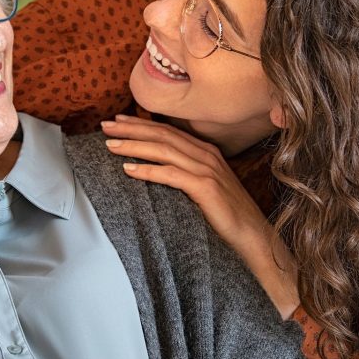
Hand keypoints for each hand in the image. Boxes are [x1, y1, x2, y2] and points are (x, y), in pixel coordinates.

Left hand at [103, 115, 298, 317]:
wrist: (254, 237)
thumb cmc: (226, 216)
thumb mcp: (204, 188)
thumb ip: (184, 175)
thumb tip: (154, 171)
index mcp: (205, 152)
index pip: (167, 131)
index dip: (141, 124)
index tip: (117, 122)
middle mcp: (206, 155)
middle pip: (162, 134)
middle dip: (131, 129)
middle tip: (105, 127)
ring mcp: (207, 170)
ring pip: (163, 150)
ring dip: (134, 145)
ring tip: (110, 145)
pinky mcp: (206, 188)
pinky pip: (171, 175)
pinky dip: (148, 170)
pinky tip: (128, 170)